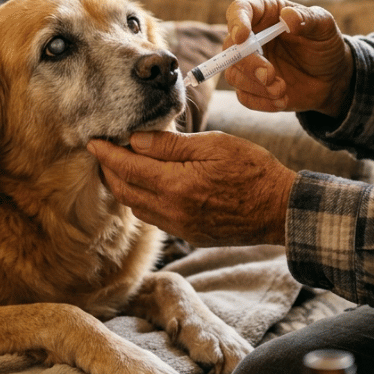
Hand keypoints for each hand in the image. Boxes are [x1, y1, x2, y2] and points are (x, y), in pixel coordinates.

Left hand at [87, 130, 295, 247]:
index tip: (93, 141)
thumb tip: (136, 139)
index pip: (127, 168)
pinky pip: (154, 217)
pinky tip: (147, 185)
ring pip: (137, 207)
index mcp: (176, 185)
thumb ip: (170, 145)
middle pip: (125, 191)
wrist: (280, 209)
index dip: (106, 153)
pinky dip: (142, 199)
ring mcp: (180, 227)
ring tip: (122, 165)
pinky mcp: (189, 234)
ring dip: (124, 186)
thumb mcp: (213, 145)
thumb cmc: (252, 170)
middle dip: (109, 170)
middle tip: (103, 151)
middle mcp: (172, 211)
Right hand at [223, 0, 353, 117]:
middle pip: (230, 48)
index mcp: (265, 13)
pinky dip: (262, 101)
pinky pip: (244, 96)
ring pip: (233, 75)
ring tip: (282, 89)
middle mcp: (251, 37)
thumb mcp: (325, 27)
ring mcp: (248, 64)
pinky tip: (282, 100)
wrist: (330, 78)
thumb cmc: (324, 45)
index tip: (243, 37)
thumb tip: (287, 17)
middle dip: (248, 64)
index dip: (236, 21)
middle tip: (270, 75)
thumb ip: (309, 19)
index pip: (239, 10)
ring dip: (256, 86)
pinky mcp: (250, 87)